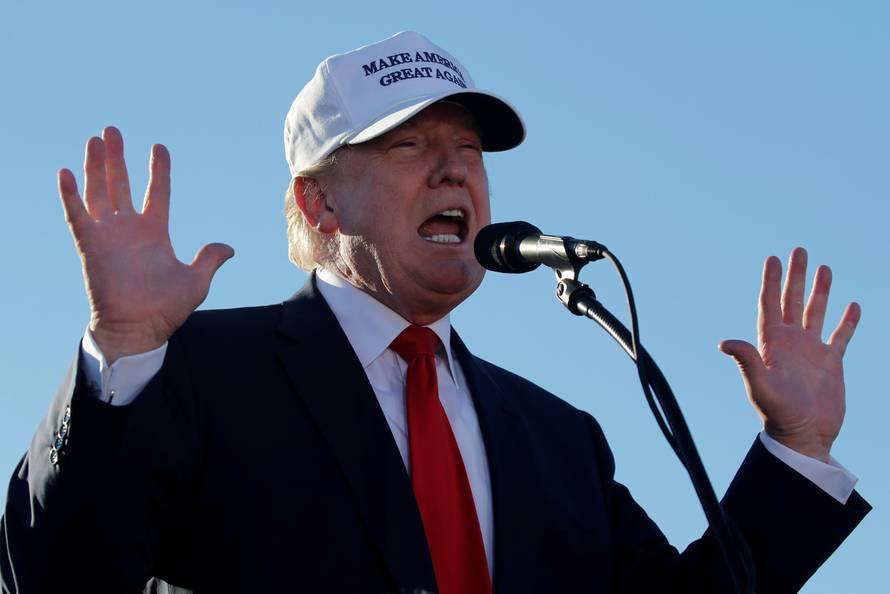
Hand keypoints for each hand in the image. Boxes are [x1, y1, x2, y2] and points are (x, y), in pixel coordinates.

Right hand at [58, 127, 233, 363]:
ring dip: (95, 166)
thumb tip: (229, 248)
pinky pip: (76, 216)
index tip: (159, 147)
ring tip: (94, 140)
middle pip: (120, 184)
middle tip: (112, 130)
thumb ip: (209, 259)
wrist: (140, 329)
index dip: (158, 170)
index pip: (156, 192)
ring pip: (98, 192)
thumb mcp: (196, 281)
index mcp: (154, 233)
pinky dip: (70, 195)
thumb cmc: (166, 309)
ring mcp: (108, 235)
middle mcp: (129, 229)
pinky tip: (65, 173)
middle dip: (116, 158)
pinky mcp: (89, 246)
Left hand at [718, 248, 860, 461]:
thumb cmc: (778, 412)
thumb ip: (746, 361)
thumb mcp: (760, 384)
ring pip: (815, 313)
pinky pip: (840, 337)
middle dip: (795, 276)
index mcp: (771, 343)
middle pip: (792, 301)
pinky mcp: (831, 364)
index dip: (771, 281)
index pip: (769, 304)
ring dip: (820, 291)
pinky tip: (852, 305)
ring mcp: (811, 352)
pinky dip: (847, 321)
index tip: (772, 258)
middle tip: (799, 250)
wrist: (803, 435)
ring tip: (825, 267)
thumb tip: (724, 342)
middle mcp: (790, 343)